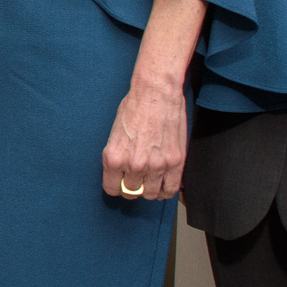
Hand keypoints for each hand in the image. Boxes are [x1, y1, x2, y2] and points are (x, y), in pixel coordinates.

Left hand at [102, 73, 188, 200]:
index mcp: (114, 157)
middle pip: (132, 192)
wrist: (155, 93)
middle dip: (134, 186)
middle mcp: (133, 164)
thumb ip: (118, 155)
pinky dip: (167, 191)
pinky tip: (164, 185)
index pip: (112, 188)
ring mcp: (155, 165)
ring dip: (151, 189)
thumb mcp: (115, 134)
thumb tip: (122, 173)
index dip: (117, 187)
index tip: (121, 183)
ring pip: (151, 193)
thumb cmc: (134, 107)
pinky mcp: (174, 162)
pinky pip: (170, 189)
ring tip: (152, 180)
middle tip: (138, 179)